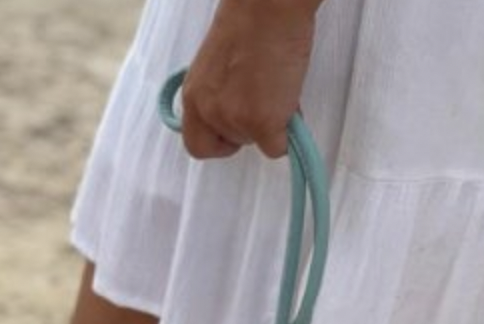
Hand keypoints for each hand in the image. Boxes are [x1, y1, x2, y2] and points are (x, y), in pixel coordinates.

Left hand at [182, 0, 318, 159]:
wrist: (269, 6)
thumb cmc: (251, 23)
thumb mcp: (218, 67)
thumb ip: (220, 94)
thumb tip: (241, 115)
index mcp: (194, 96)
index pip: (196, 145)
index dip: (216, 142)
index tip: (232, 130)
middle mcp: (208, 112)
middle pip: (227, 145)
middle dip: (245, 132)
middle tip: (261, 106)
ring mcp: (234, 119)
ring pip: (254, 144)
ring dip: (269, 126)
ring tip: (278, 89)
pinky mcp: (262, 123)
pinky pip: (276, 149)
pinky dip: (286, 135)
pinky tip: (289, 107)